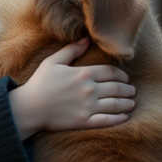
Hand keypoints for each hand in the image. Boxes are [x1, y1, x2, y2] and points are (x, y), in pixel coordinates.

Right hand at [9, 38, 135, 139]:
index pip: (111, 72)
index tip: (126, 78)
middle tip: (132, 91)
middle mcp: (89, 89)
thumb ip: (71, 50)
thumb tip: (86, 40)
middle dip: (128, 89)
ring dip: (127, 103)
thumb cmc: (39, 83)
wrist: (29, 108)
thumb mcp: (53, 62)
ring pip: (116, 104)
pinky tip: (125, 117)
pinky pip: (107, 120)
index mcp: (83, 74)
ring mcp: (88, 106)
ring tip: (132, 103)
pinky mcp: (84, 121)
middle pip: (117, 88)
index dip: (121, 75)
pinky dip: (119, 119)